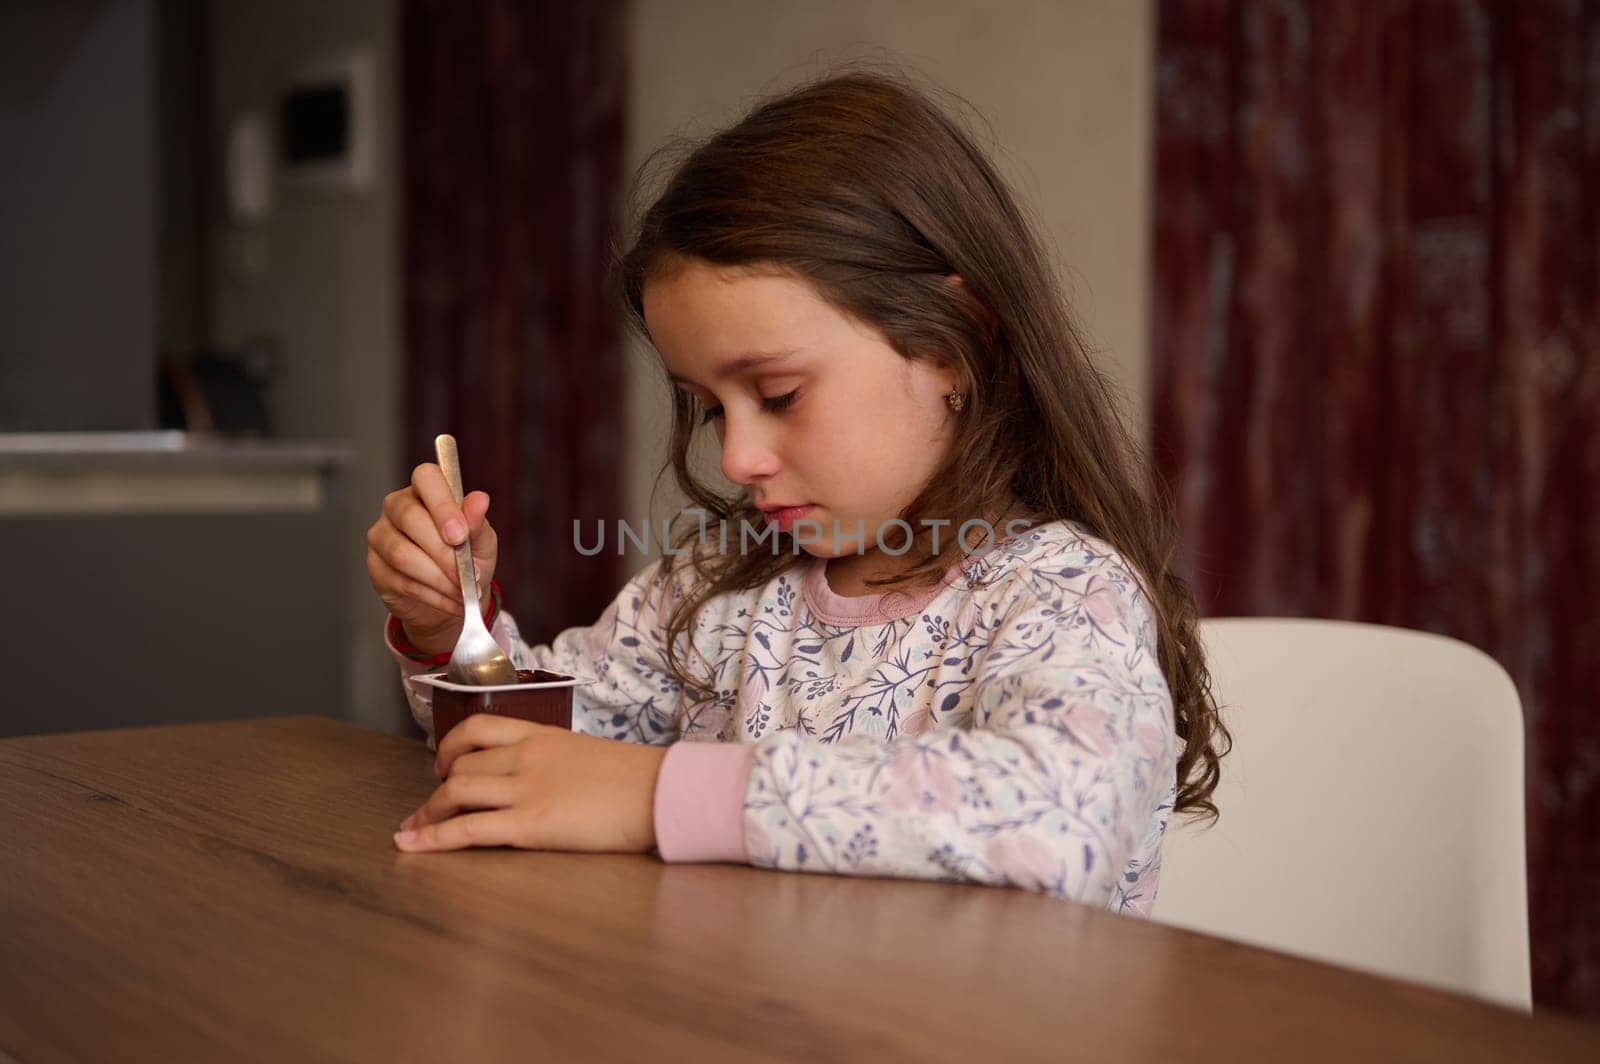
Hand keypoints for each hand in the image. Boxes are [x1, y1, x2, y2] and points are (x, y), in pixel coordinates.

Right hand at [366, 462, 498, 656]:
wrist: (455, 596)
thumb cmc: (467, 558)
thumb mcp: (482, 541)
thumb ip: (478, 522)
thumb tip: (480, 500)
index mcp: (425, 491)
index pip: (426, 478)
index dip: (442, 505)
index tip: (460, 535)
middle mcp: (396, 507)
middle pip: (410, 518)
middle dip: (444, 552)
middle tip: (469, 574)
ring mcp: (381, 536)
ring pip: (402, 554)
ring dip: (439, 578)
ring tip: (463, 592)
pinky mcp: (375, 567)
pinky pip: (401, 581)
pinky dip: (433, 595)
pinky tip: (451, 601)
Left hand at [393, 715, 667, 853]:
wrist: (661, 791)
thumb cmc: (637, 779)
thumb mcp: (590, 754)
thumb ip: (559, 761)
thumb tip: (548, 779)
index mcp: (543, 735)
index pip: (479, 728)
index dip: (450, 747)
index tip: (443, 766)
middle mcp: (526, 756)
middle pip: (460, 766)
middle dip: (434, 791)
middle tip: (425, 811)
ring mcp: (525, 789)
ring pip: (455, 792)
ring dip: (428, 814)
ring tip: (415, 832)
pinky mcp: (529, 824)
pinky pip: (466, 828)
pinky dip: (432, 838)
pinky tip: (411, 847)